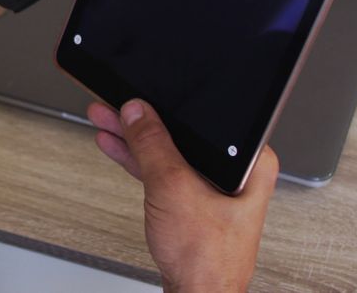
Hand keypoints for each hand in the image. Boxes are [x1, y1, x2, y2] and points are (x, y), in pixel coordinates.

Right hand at [87, 99, 278, 291]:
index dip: (171, 104)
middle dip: (144, 120)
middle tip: (115, 105)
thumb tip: (138, 113)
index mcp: (250, 164)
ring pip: (170, 152)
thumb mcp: (173, 188)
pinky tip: (118, 146)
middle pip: (184, 134)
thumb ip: (152, 146)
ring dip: (135, 138)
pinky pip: (164, 171)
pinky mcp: (194, 203)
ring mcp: (213, 189)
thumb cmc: (207, 260)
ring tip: (106, 119)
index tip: (141, 97)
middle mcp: (236, 174)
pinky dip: (140, 160)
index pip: (207, 119)